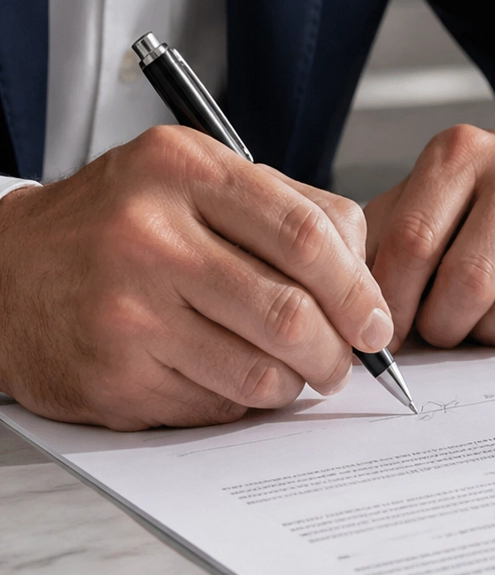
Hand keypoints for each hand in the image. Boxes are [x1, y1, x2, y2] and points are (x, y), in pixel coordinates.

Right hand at [0, 126, 393, 429]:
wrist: (6, 273)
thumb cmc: (118, 227)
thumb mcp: (196, 183)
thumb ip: (289, 213)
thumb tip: (369, 285)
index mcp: (184, 171)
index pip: (308, 234)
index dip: (360, 288)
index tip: (377, 319)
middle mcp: (150, 237)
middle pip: (291, 311)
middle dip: (339, 349)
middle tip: (346, 358)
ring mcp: (127, 311)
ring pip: (262, 370)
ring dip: (297, 381)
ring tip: (293, 369)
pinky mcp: (113, 376)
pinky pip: (219, 404)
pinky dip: (244, 399)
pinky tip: (229, 376)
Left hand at [364, 125, 494, 348]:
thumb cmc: (477, 203)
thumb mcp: (420, 200)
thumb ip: (379, 247)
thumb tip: (353, 316)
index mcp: (460, 153)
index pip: (413, 242)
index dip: (392, 302)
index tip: (382, 332)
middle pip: (468, 283)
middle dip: (442, 326)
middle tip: (438, 329)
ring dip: (488, 335)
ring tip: (480, 319)